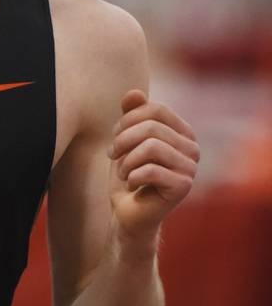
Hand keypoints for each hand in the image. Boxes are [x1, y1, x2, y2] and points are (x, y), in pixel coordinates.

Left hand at [107, 89, 199, 239]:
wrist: (128, 213)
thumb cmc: (128, 174)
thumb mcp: (125, 140)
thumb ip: (131, 115)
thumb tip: (134, 92)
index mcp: (182, 132)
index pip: (156, 109)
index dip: (128, 119)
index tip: (115, 136)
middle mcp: (192, 148)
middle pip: (151, 128)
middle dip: (123, 140)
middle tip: (113, 156)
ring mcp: (191, 168)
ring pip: (151, 147)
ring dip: (127, 160)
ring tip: (123, 172)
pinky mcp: (183, 186)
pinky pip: (151, 170)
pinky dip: (132, 176)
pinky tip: (132, 184)